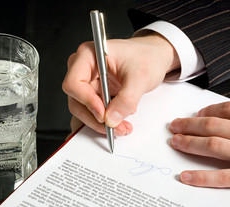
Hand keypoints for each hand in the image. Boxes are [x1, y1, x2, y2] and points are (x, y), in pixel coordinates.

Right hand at [63, 32, 179, 135]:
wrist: (155, 57)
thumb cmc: (146, 56)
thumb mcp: (140, 77)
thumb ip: (126, 99)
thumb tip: (111, 120)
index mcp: (88, 55)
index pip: (74, 83)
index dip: (86, 101)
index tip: (103, 114)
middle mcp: (83, 68)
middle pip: (76, 100)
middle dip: (95, 118)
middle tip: (115, 127)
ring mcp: (88, 82)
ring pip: (83, 110)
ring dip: (101, 123)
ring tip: (122, 127)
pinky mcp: (95, 93)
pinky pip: (93, 112)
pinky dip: (105, 121)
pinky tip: (120, 122)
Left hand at [169, 101, 229, 200]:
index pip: (225, 109)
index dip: (204, 111)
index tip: (195, 114)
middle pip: (212, 125)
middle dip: (189, 125)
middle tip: (174, 126)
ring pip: (212, 145)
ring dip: (189, 143)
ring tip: (175, 143)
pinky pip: (223, 177)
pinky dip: (202, 177)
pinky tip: (187, 177)